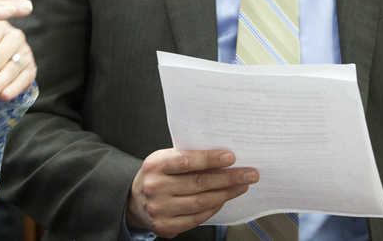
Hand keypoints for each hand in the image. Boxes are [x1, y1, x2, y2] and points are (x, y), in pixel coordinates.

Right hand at [126, 148, 257, 237]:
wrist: (133, 201)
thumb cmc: (156, 175)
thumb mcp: (164, 159)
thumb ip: (187, 157)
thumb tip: (223, 158)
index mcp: (155, 165)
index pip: (186, 161)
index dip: (210, 159)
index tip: (231, 157)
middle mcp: (155, 187)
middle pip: (198, 183)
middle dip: (228, 178)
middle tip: (249, 174)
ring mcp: (160, 209)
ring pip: (201, 202)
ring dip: (226, 194)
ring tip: (242, 186)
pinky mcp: (166, 226)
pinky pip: (196, 218)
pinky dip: (213, 208)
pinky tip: (223, 200)